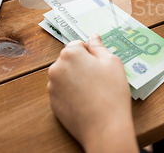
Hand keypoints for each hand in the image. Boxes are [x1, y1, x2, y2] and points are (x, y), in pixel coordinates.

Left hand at [47, 34, 137, 152]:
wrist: (104, 127)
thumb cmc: (112, 92)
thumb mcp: (112, 63)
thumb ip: (99, 47)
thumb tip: (93, 36)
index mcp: (70, 54)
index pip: (78, 45)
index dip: (91, 54)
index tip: (101, 66)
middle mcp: (56, 68)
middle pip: (69, 60)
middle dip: (82, 65)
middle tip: (99, 79)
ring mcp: (52, 86)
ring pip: (65, 76)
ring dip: (76, 79)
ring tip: (93, 92)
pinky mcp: (52, 103)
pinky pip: (62, 92)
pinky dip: (71, 93)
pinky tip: (85, 102)